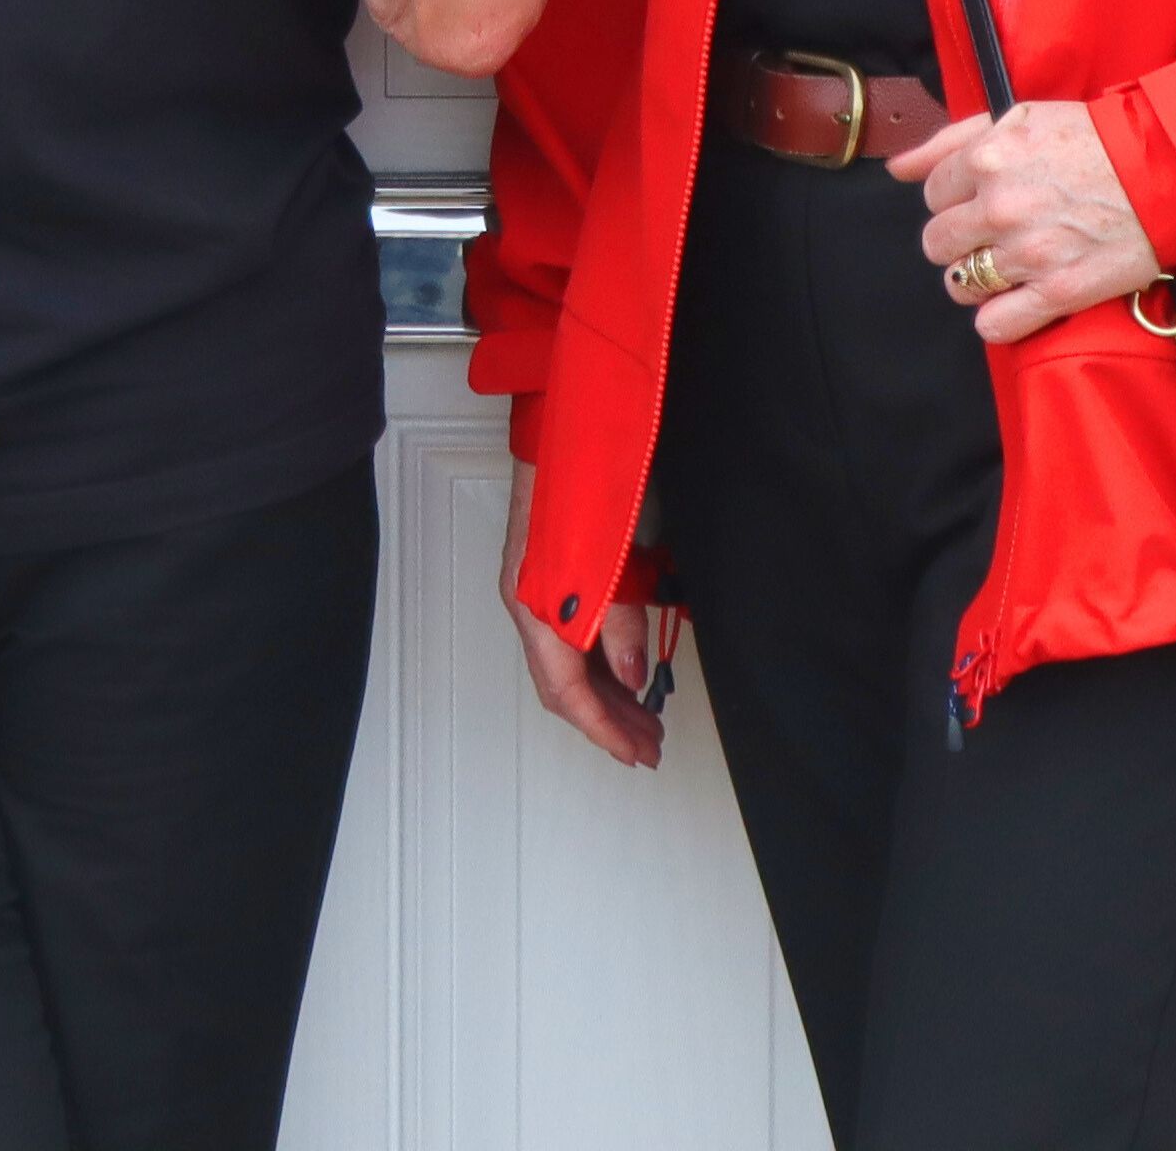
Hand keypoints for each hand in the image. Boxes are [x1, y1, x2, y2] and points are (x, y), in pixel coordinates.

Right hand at [499, 462, 668, 770]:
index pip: (567, 690)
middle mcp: (526, 603)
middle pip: (562, 685)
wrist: (559, 423)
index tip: (636, 753)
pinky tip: (624, 673)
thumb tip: (633, 677)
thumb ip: (620, 620)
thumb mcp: (615, 554)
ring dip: (603, 697)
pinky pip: (566, 640)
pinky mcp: (544, 574)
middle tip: (648, 745)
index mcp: (537, 604)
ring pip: (564, 665)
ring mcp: (531, 589)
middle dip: (606, 722)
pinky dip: (596, 666)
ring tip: (643, 718)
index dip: (603, 729)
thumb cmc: (584, 476)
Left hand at [900, 99, 1159, 344]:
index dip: (954, 199)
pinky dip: (998, 319)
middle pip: (938, 242)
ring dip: (976, 278)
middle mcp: (999, 207)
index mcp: (987, 159)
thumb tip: (896, 166)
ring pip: (960, 284)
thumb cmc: (1095, 139)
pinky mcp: (1057, 292)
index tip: (979, 200)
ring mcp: (1027, 253)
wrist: (1165, 172)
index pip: (931, 194)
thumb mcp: (1020, 117)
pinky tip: (1015, 302)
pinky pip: (995, 325)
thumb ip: (951, 139)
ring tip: (1007, 267)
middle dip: (958, 240)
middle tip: (990, 235)